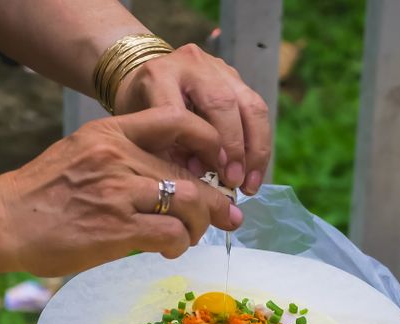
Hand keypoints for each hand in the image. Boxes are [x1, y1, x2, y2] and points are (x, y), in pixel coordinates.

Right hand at [0, 107, 242, 277]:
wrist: (2, 222)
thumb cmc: (39, 196)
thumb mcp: (78, 154)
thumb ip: (119, 158)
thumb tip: (164, 180)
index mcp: (109, 132)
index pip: (175, 121)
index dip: (209, 141)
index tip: (219, 165)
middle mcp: (116, 156)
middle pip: (189, 173)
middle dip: (216, 200)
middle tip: (227, 216)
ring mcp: (117, 193)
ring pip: (188, 203)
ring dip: (198, 226)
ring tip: (191, 237)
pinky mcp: (115, 229)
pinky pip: (169, 234)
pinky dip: (178, 244)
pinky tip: (169, 250)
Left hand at [113, 44, 270, 194]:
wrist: (145, 73)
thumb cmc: (140, 109)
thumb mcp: (141, 129)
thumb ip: (165, 150)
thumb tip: (201, 176)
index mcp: (158, 75)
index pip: (181, 111)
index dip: (199, 144)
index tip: (209, 173)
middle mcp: (190, 64)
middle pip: (223, 103)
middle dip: (234, 147)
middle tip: (234, 181)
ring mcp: (217, 67)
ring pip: (249, 104)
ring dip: (255, 148)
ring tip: (250, 182)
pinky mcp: (235, 75)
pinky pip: (257, 108)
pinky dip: (259, 142)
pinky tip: (255, 169)